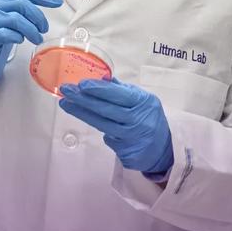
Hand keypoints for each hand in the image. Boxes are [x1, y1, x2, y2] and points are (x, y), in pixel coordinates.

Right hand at [0, 0, 62, 94]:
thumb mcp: (8, 8)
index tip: (56, 2)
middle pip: (21, 4)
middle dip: (38, 17)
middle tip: (44, 28)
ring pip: (18, 20)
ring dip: (32, 30)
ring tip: (36, 38)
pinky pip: (10, 34)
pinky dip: (19, 37)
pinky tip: (20, 40)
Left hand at [57, 78, 172, 176]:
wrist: (164, 149)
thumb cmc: (150, 118)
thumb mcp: (143, 100)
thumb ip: (123, 90)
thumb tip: (101, 78)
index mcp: (143, 103)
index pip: (117, 95)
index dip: (98, 90)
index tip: (81, 83)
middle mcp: (137, 121)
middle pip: (105, 109)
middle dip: (83, 99)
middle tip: (66, 90)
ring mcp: (131, 138)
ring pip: (101, 124)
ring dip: (81, 113)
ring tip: (66, 103)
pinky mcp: (125, 152)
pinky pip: (107, 137)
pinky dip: (99, 127)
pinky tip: (89, 119)